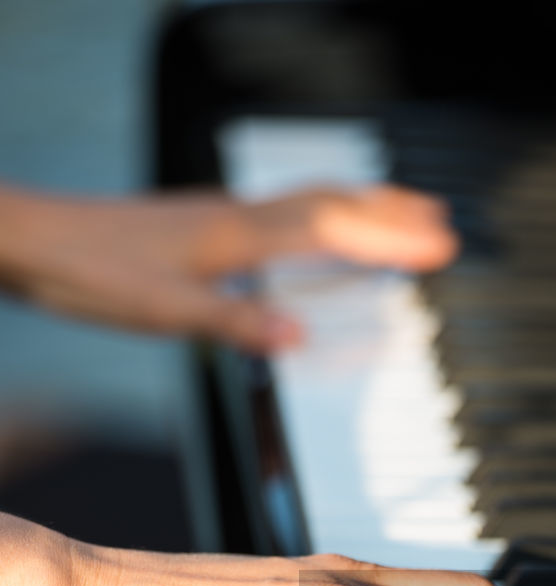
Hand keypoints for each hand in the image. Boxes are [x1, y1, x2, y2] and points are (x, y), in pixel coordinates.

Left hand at [0, 183, 457, 350]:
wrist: (35, 242)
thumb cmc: (94, 273)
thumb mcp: (167, 312)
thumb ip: (236, 323)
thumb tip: (298, 338)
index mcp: (237, 238)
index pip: (332, 232)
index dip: (388, 239)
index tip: (439, 245)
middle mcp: (236, 218)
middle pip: (330, 203)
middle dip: (389, 210)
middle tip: (438, 218)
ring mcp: (221, 216)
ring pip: (308, 200)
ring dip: (358, 204)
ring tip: (396, 212)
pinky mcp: (205, 223)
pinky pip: (283, 211)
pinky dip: (319, 215)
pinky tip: (314, 231)